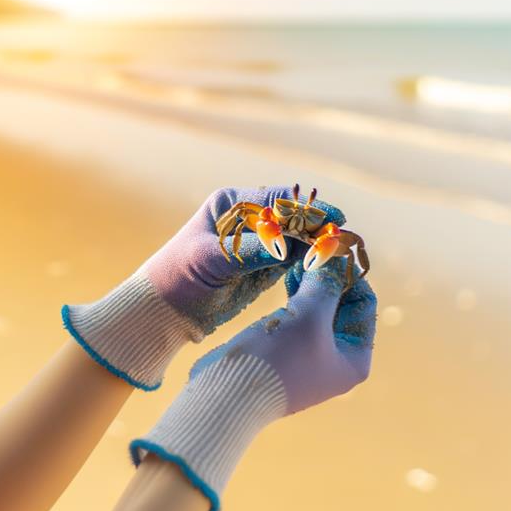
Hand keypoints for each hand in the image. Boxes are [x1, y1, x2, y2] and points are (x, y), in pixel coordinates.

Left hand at [60, 185, 346, 390]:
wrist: (162, 311)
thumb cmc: (177, 277)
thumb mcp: (212, 260)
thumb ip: (249, 250)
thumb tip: (286, 244)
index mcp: (231, 204)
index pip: (277, 200)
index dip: (307, 209)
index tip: (333, 217)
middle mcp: (248, 219)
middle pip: (294, 218)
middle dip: (320, 227)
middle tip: (347, 239)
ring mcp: (258, 243)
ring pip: (299, 239)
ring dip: (321, 246)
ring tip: (346, 255)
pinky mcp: (264, 267)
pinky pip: (295, 260)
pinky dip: (312, 263)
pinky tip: (329, 269)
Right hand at [128, 256, 377, 510]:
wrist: (228, 394)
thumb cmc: (277, 358)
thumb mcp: (308, 314)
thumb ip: (325, 282)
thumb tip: (335, 252)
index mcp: (354, 359)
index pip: (364, 303)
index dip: (349, 272)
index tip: (331, 247)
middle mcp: (335, 360)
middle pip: (341, 305)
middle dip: (327, 276)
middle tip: (312, 248)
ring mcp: (308, 358)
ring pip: (317, 309)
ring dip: (310, 282)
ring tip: (296, 259)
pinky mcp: (283, 353)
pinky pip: (297, 317)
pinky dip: (294, 295)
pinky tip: (283, 277)